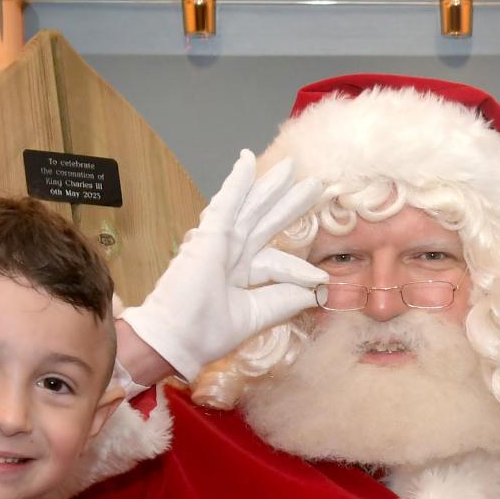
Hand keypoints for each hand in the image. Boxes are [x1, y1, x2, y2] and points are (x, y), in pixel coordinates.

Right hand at [122, 149, 328, 378]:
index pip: (275, 262)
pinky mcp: (209, 235)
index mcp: (240, 276)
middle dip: (289, 204)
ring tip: (291, 167)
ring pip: (251, 208)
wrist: (177, 338)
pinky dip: (237, 181)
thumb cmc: (205, 332)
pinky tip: (247, 160)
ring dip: (271, 186)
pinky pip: (227, 202)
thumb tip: (316, 291)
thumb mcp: (257, 315)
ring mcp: (219, 242)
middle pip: (266, 224)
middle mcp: (231, 255)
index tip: (322, 278)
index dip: (300, 269)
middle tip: (314, 184)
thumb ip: (284, 300)